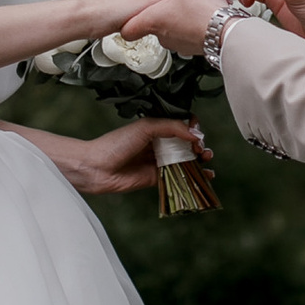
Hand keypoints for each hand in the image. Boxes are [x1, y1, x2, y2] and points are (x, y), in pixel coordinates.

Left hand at [30, 119, 215, 199]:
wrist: (97, 168)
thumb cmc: (116, 143)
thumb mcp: (145, 128)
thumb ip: (171, 128)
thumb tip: (195, 133)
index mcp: (154, 128)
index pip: (180, 125)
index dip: (192, 128)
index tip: (197, 132)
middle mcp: (158, 144)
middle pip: (186, 143)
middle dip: (198, 144)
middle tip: (202, 148)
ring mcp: (158, 161)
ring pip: (185, 160)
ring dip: (200, 159)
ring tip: (207, 158)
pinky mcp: (156, 178)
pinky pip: (179, 177)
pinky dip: (194, 176)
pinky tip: (206, 176)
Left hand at [115, 0, 224, 56]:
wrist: (225, 31)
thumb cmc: (201, 9)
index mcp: (152, 20)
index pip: (128, 30)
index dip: (127, 22)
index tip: (128, 17)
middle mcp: (163, 35)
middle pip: (155, 22)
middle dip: (165, 8)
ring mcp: (179, 43)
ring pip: (175, 25)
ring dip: (183, 13)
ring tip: (197, 1)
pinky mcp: (195, 46)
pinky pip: (191, 30)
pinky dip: (196, 21)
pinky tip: (207, 11)